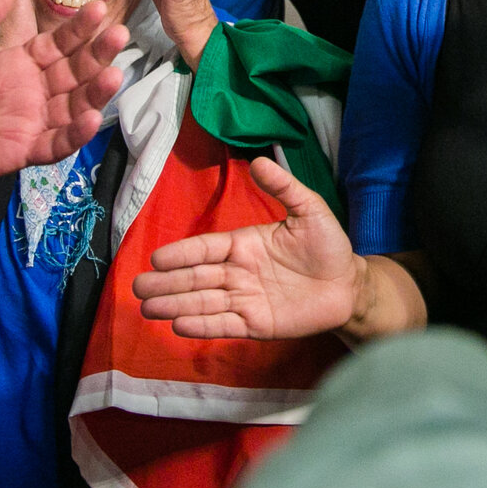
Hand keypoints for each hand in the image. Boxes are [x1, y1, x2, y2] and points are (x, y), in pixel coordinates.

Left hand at [0, 0, 127, 197]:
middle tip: (118, 34)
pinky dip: (75, 134)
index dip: (78, 29)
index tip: (97, 9)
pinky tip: (92, 119)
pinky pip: (54, 144)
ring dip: (95, 93)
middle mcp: (29, 91)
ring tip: (112, 76)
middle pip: (73, 71)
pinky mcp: (19, 151)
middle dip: (97, 54)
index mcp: (15, 62)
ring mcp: (27, 122)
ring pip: (72, 106)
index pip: (56, 43)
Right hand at [133, 157, 361, 338]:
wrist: (349, 285)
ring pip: (203, 302)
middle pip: (196, 278)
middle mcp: (238, 273)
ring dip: (175, 306)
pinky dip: (202, 326)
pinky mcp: (256, 324)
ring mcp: (244, 299)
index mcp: (244, 245)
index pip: (205, 249)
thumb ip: (284, 188)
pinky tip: (179, 326)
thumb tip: (260, 160)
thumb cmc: (328, 246)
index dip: (181, 254)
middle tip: (137, 289)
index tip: (156, 258)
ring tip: (147, 309)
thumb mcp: (309, 210)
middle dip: (166, 283)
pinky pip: (224, 324)